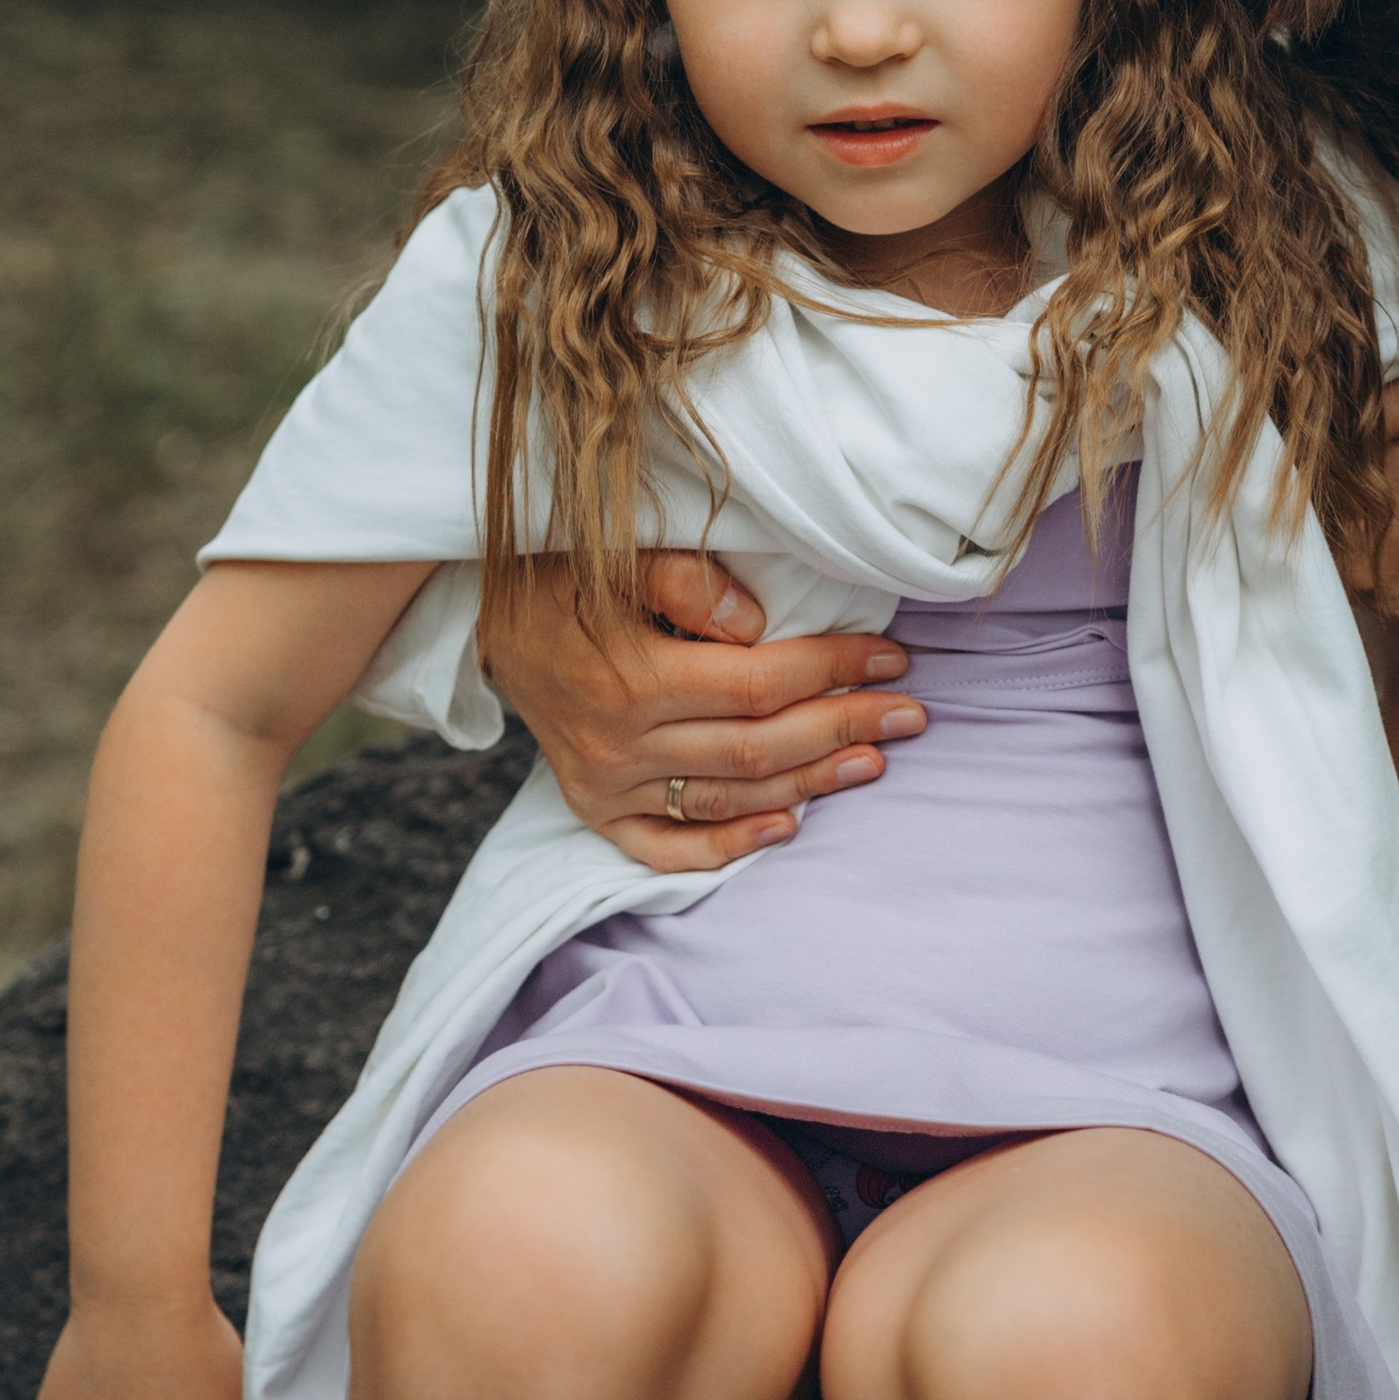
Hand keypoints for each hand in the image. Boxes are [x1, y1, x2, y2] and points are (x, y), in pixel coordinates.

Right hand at [485, 552, 926, 870]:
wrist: (487, 618)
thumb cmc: (562, 570)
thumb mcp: (613, 552)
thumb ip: (683, 580)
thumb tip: (755, 622)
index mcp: (631, 677)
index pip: (761, 684)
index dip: (834, 669)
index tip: (891, 656)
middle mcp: (620, 744)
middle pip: (759, 748)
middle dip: (846, 727)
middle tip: (911, 714)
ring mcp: (606, 785)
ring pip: (730, 799)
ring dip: (811, 783)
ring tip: (874, 761)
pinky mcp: (594, 808)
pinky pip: (668, 847)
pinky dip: (730, 846)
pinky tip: (790, 827)